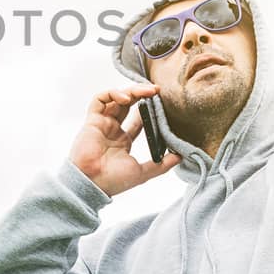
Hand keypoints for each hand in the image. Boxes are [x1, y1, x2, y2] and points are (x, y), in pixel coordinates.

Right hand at [67, 83, 183, 197]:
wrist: (93, 183)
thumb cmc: (113, 181)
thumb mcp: (143, 172)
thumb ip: (162, 165)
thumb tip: (181, 157)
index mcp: (123, 141)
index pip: (138, 120)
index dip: (149, 110)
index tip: (163, 104)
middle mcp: (112, 130)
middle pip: (128, 105)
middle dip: (142, 95)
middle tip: (157, 90)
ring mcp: (102, 124)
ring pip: (115, 98)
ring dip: (131, 91)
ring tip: (146, 91)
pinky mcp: (92, 120)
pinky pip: (99, 99)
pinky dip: (112, 94)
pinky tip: (125, 98)